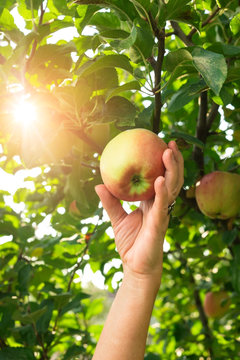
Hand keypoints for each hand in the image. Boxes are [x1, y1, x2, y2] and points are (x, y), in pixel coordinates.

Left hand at [95, 141, 183, 281]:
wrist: (135, 267)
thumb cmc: (130, 243)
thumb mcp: (117, 218)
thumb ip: (110, 202)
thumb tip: (98, 184)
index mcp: (152, 202)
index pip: (161, 177)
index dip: (163, 163)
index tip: (160, 144)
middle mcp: (160, 205)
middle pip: (171, 178)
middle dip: (174, 161)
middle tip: (171, 142)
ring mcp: (162, 213)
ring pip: (172, 188)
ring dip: (172, 170)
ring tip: (168, 152)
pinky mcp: (160, 225)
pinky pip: (162, 206)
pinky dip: (162, 192)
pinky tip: (159, 180)